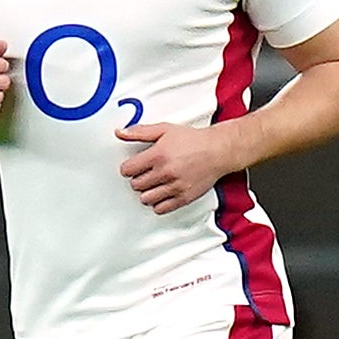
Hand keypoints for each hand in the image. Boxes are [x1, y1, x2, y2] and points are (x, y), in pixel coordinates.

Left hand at [121, 121, 241, 212]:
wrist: (218, 151)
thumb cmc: (193, 140)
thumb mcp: (164, 129)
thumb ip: (140, 132)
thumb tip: (120, 133)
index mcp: (158, 155)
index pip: (127, 170)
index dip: (128, 168)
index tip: (134, 166)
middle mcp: (165, 172)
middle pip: (135, 185)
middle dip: (138, 179)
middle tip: (146, 173)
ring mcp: (175, 187)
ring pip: (145, 199)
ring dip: (146, 192)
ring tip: (154, 183)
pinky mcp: (183, 198)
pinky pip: (161, 209)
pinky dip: (158, 203)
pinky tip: (162, 193)